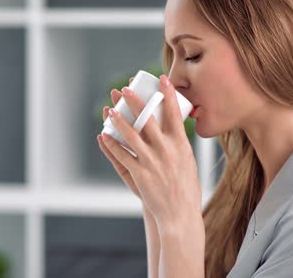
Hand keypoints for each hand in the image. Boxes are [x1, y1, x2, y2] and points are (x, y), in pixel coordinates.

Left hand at [98, 75, 201, 225]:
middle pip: (148, 119)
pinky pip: (122, 156)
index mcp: (181, 145)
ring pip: (131, 135)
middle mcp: (166, 150)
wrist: (180, 214)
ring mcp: (152, 161)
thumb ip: (179, 144)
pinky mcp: (139, 174)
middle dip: (136, 101)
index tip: (162, 78)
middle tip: (125, 88)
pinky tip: (103, 135)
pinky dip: (111, 144)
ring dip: (119, 120)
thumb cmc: (186, 188)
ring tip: (109, 108)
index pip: (174, 113)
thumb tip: (175, 127)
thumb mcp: (188, 162)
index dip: (168, 94)